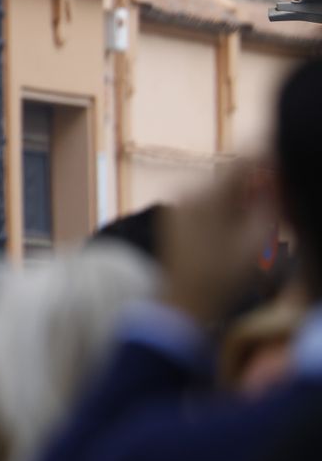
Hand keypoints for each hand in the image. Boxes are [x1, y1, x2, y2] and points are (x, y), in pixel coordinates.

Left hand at [159, 161, 274, 326]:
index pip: (240, 163)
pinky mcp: (176, 215)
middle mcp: (187, 191)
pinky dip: (227, 204)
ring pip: (220, 187)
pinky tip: (241, 222)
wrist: (184, 303)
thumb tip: (276, 182)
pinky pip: (207, 199)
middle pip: (230, 175)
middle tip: (278, 195)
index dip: (266, 156)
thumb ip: (268, 207)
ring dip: (243, 194)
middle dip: (256, 180)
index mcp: (205, 195)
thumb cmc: (223, 278)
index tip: (283, 158)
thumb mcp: (255, 243)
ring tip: (263, 213)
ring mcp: (178, 203)